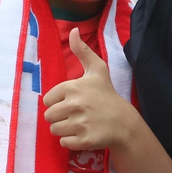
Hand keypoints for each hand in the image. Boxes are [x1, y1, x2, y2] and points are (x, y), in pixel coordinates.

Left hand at [42, 28, 136, 151]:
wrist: (124, 122)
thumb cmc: (106, 94)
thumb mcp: (97, 69)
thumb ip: (82, 50)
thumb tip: (73, 29)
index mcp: (72, 87)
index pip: (48, 100)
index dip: (58, 102)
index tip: (73, 102)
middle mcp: (74, 105)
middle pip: (49, 117)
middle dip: (60, 117)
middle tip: (76, 115)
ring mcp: (80, 124)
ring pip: (54, 130)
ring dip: (64, 130)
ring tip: (79, 124)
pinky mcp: (84, 140)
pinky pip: (64, 143)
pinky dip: (71, 141)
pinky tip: (82, 134)